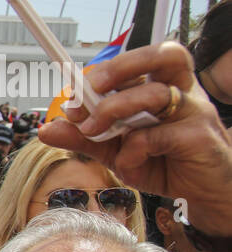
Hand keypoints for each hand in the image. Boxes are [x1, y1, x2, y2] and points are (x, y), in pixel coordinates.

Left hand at [40, 42, 231, 229]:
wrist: (203, 196)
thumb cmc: (164, 164)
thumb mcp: (117, 151)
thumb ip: (85, 137)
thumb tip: (48, 128)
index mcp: (165, 87)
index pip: (140, 61)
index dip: (106, 69)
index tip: (72, 90)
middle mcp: (183, 92)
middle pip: (163, 56)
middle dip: (121, 67)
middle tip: (90, 89)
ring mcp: (195, 112)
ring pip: (156, 94)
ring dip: (115, 109)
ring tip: (94, 130)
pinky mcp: (199, 137)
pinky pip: (157, 136)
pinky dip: (133, 150)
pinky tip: (129, 163)